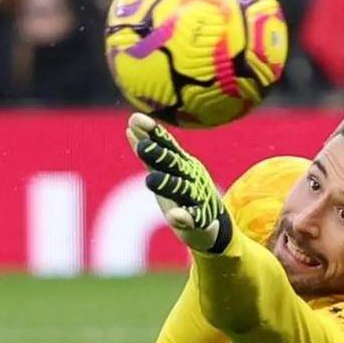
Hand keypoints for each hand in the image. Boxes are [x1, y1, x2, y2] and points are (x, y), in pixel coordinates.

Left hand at [126, 114, 230, 252]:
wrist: (213, 224)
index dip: (152, 133)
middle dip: (158, 154)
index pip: (165, 145)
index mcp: (181, 164)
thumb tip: (130, 126)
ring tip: (151, 179)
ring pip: (181, 189)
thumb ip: (150, 153)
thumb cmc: (185, 193)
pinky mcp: (201, 220)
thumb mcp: (166, 171)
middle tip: (142, 146)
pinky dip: (184, 217)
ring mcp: (197, 197)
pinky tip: (174, 216)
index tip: (135, 119)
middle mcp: (190, 177)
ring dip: (167, 184)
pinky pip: (193, 218)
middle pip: (172, 164)